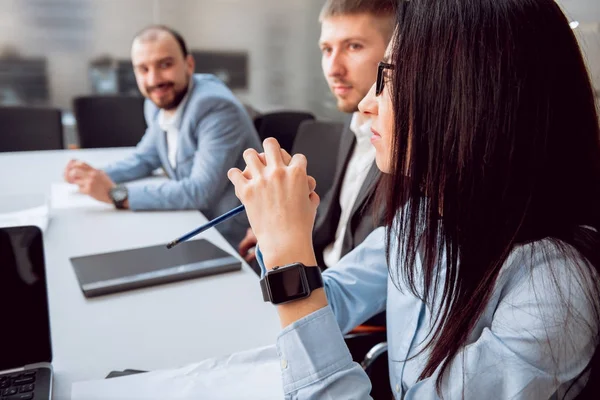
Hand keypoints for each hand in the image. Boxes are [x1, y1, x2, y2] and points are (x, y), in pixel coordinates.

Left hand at [65, 160, 115, 203]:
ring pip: (75, 181)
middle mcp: (92, 175)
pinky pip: (79, 189)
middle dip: (69, 175)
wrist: (115, 194)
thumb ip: (91, 171)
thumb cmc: (107, 185)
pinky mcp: (89, 190)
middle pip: (74, 171)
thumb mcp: (101, 174)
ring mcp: (90, 182)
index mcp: (94, 170)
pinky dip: (81, 191)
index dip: (72, 165)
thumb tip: (79, 170)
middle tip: (70, 179)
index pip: (80, 163)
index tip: (69, 169)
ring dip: (75, 184)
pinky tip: (87, 191)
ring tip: (80, 185)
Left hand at [228, 138, 318, 269]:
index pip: (297, 156)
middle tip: (268, 157)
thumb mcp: (312, 206)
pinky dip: (235, 176)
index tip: (291, 170)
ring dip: (251, 159)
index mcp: (297, 174)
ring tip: (252, 166)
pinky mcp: (247, 191)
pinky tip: (239, 180)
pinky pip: (234, 174)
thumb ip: (309, 193)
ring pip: (250, 154)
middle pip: (271, 144)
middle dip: (270, 148)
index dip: (295, 163)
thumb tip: (308, 190)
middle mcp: (279, 172)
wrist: (285, 243)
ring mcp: (261, 180)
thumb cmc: (300, 227)